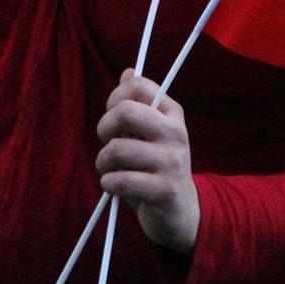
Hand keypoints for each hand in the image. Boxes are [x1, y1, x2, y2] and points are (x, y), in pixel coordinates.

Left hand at [95, 69, 199, 254]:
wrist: (181, 212)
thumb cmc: (157, 166)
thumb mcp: (151, 131)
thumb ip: (138, 103)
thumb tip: (128, 72)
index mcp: (172, 112)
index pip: (137, 85)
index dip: (115, 98)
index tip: (113, 117)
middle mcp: (175, 132)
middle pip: (125, 111)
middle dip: (105, 127)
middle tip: (107, 142)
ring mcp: (172, 162)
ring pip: (117, 150)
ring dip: (103, 162)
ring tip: (109, 170)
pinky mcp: (165, 191)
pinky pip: (122, 180)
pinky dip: (108, 183)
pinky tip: (113, 185)